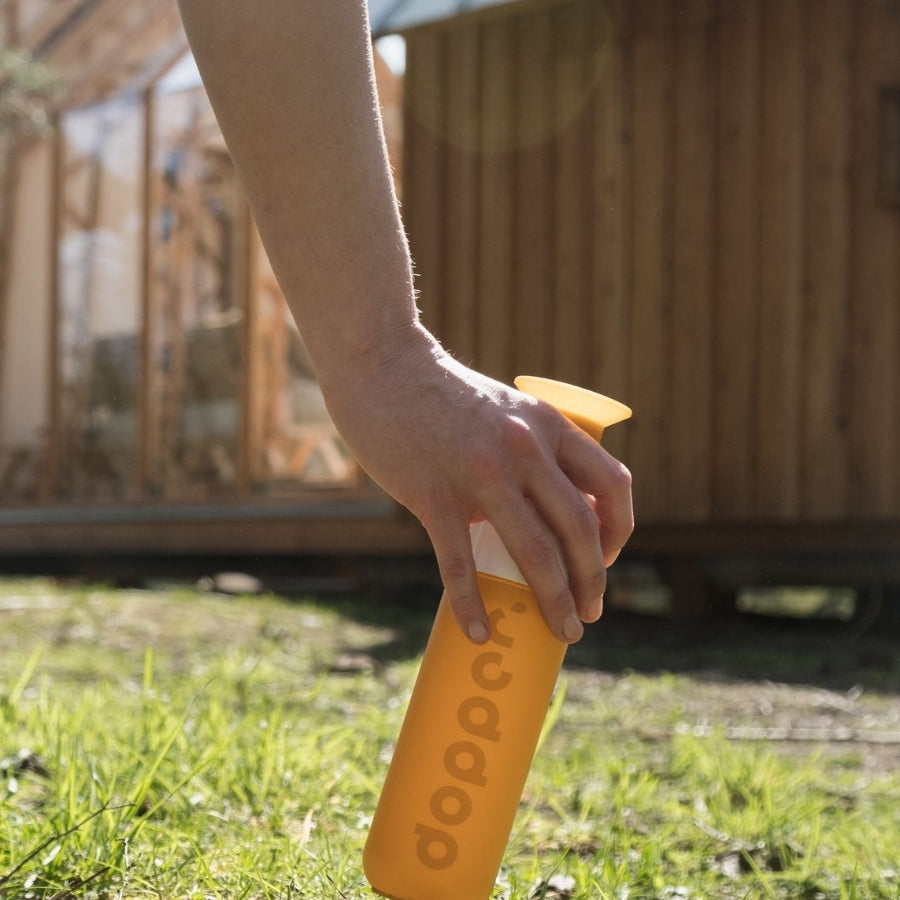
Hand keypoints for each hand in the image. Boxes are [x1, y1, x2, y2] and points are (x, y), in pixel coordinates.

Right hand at [318, 325, 633, 644]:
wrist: (382, 368)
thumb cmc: (444, 396)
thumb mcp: (507, 409)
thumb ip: (533, 449)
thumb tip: (549, 511)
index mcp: (548, 424)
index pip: (612, 484)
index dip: (620, 531)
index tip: (605, 560)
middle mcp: (524, 448)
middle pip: (578, 528)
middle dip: (592, 581)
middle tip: (588, 613)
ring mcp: (480, 473)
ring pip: (534, 552)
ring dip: (555, 601)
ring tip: (563, 631)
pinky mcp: (434, 494)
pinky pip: (460, 563)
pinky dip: (472, 604)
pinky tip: (480, 631)